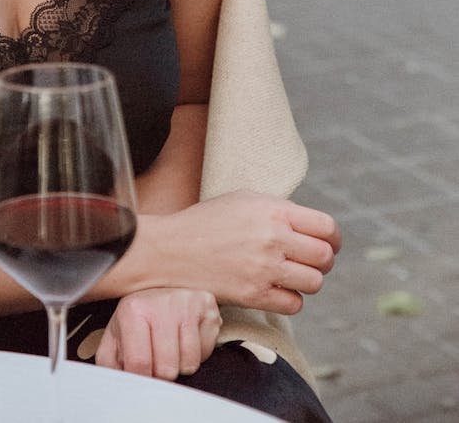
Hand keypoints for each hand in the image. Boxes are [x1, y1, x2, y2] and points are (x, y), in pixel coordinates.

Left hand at [96, 288, 220, 379]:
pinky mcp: (207, 306)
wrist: (163, 283)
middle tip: (157, 357)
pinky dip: (198, 352)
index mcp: (133, 310)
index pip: (139, 364)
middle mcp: (160, 303)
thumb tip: (113, 385)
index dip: (142, 378)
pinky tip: (186, 337)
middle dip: (162, 372)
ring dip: (181, 363)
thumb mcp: (116, 335)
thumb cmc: (140, 316)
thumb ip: (108, 363)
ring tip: (172, 346)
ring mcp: (186, 303)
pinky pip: (207, 351)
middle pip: (167, 369)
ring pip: (189, 363)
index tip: (143, 374)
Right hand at [150, 191, 340, 314]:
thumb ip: (280, 210)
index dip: (333, 238)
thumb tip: (312, 226)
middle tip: (310, 261)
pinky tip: (277, 288)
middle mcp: (272, 238)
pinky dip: (290, 298)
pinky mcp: (254, 295)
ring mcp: (264, 269)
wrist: (171, 249)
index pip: (326, 227)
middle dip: (323, 260)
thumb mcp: (244, 199)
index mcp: (272, 210)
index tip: (329, 243)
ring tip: (291, 274)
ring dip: (308, 280)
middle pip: (325, 257)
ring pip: (314, 282)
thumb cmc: (207, 221)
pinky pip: (294, 304)